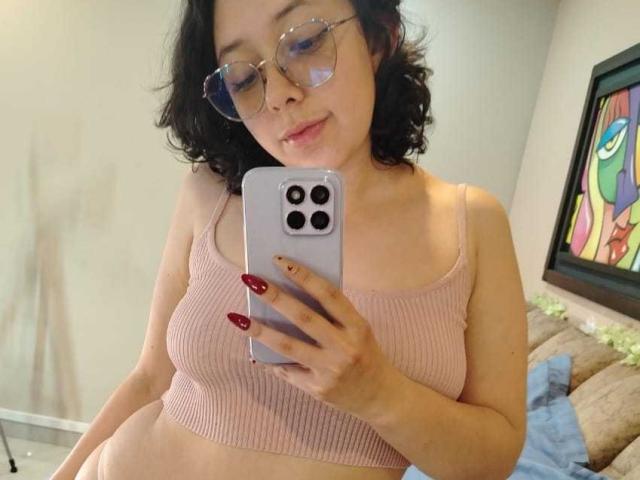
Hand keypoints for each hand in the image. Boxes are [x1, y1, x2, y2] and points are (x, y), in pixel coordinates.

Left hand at [227, 255, 401, 419]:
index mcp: (357, 326)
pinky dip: (269, 360)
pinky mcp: (318, 389)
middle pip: (303, 317)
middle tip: (251, 281)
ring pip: (289, 346)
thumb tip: (293, 292)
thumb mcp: (359, 330)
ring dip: (260, 331)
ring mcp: (330, 370)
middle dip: (275, 297)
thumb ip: (333, 314)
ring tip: (238, 317)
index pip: (328, 294)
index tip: (280, 261)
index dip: (304, 275)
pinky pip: (287, 371)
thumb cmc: (365, 354)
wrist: (380, 397)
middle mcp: (345, 347)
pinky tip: (253, 349)